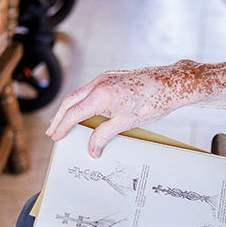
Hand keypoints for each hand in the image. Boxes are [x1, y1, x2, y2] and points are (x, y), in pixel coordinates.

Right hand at [47, 61, 206, 157]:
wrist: (172, 83)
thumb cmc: (153, 100)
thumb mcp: (127, 123)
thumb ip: (105, 135)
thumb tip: (92, 149)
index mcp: (101, 94)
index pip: (73, 113)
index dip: (62, 126)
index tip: (56, 136)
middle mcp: (100, 83)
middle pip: (71, 101)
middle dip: (60, 117)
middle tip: (53, 131)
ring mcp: (106, 78)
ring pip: (80, 94)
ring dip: (70, 108)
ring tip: (64, 122)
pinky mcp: (113, 77)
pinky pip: (91, 90)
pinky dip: (82, 101)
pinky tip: (84, 110)